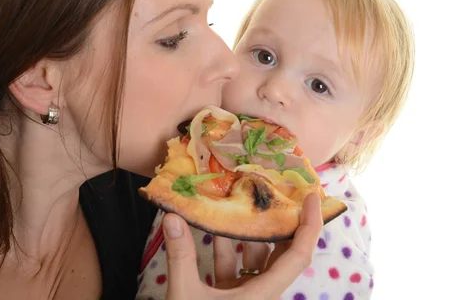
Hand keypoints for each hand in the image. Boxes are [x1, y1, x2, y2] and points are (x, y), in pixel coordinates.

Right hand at [163, 193, 321, 299]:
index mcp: (263, 295)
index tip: (310, 197)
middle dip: (276, 222)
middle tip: (270, 192)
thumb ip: (180, 256)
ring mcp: (246, 298)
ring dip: (244, 233)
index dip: (309, 225)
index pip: (298, 255)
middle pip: (280, 253)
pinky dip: (225, 250)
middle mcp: (261, 294)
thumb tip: (172, 217)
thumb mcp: (186, 296)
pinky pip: (234, 270)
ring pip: (254, 259)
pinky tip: (212, 230)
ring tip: (237, 203)